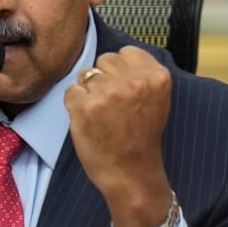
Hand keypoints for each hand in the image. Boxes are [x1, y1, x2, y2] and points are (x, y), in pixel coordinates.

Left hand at [64, 46, 173, 226]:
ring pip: (85, 74)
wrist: (131, 174)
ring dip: (88, 91)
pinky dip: (75, 105)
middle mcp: (132, 80)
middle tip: (112, 104)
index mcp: (156, 76)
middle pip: (105, 60)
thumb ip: (141, 76)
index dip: (121, 69)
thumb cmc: (142, 138)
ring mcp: (107, 92)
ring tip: (101, 114)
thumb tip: (117, 59)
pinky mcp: (84, 105)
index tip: (123, 87)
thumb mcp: (156, 99)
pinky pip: (71, 91)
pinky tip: (88, 121)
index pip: (127, 52)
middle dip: (104, 78)